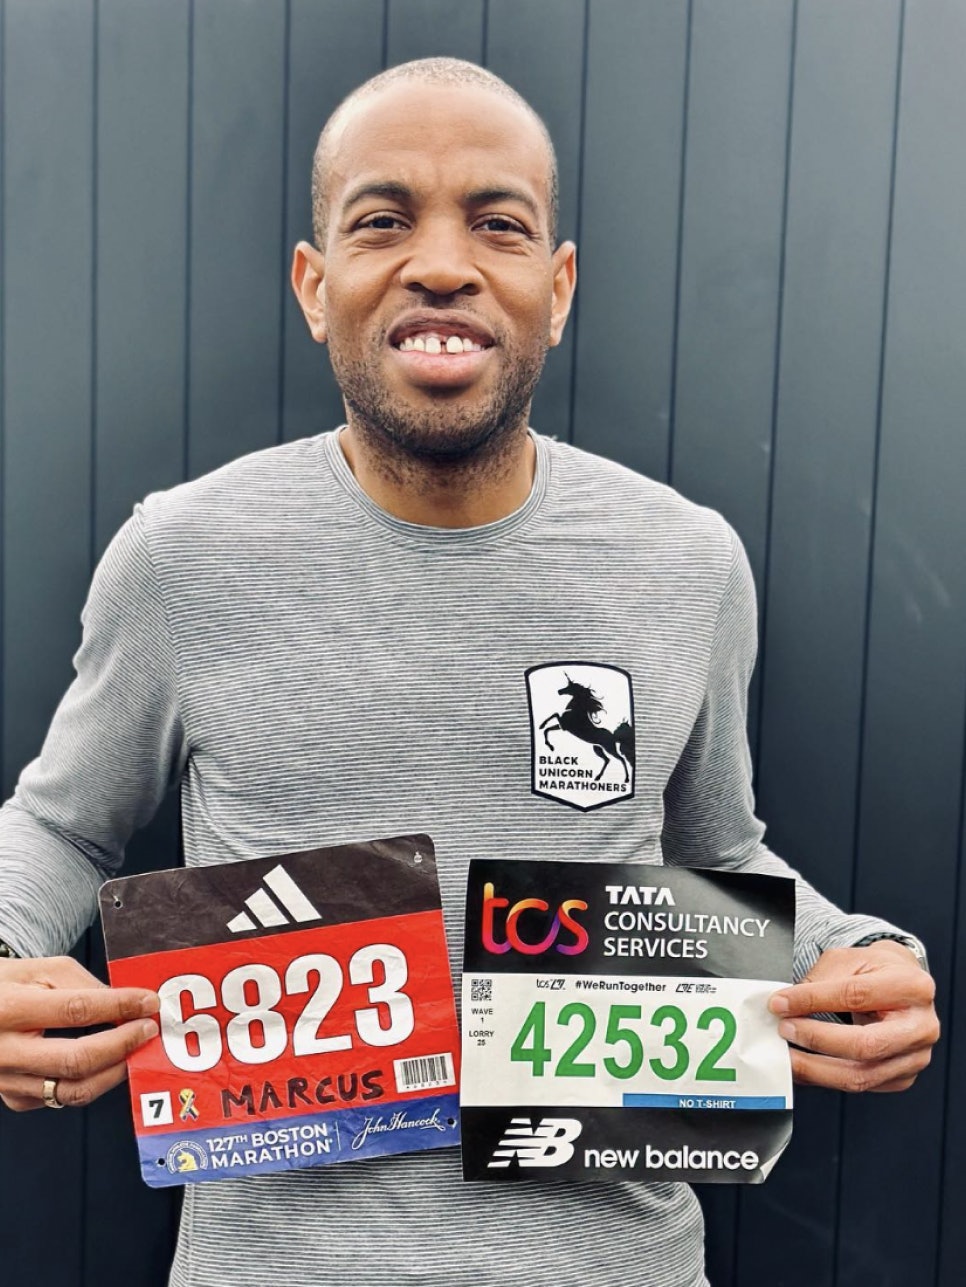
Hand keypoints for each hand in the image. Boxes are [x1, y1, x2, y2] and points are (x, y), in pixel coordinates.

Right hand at [0, 955, 159, 1110]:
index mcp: (10, 1008)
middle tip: (147, 1030)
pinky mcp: (14, 1099)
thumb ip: (83, 985)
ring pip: (73, 1090)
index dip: (119, 1007)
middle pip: (77, 1060)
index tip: (148, 1003)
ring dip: (114, 1070)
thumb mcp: (39, 969)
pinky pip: (61, 1099)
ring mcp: (7, 1080)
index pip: (75, 1010)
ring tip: (134, 1049)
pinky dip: (91, 1082)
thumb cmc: (5, 986)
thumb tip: (126, 1004)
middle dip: (123, 1045)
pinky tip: (106, 1063)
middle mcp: (4, 1050)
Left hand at [768, 940, 939, 1091]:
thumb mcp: (849, 960)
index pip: (855, 996)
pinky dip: (826, 1079)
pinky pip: (860, 1085)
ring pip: (860, 1075)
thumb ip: (819, 981)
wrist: (902, 986)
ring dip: (816, 1069)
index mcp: (911, 987)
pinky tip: (805, 1068)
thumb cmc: (875, 971)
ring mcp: (915, 1057)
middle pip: (864, 1045)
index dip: (812, 1000)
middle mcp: (921, 1026)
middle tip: (784, 1030)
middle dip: (816, 1040)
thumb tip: (785, 1005)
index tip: (780, 1003)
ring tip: (787, 1056)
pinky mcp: (902, 1077)